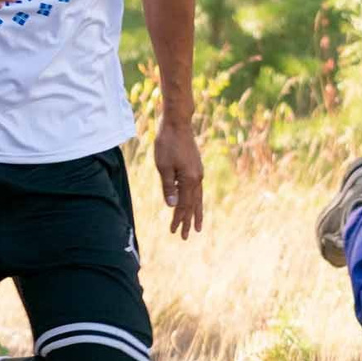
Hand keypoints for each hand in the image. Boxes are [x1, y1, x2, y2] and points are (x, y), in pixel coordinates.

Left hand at [151, 116, 204, 238]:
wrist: (177, 124)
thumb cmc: (167, 144)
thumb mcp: (163, 166)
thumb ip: (168, 187)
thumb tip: (173, 206)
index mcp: (189, 180)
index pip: (184, 206)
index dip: (179, 219)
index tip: (174, 232)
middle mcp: (197, 178)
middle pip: (193, 205)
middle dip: (188, 221)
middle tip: (185, 236)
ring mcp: (198, 172)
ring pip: (198, 198)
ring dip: (196, 212)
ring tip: (197, 226)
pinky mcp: (196, 167)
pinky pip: (197, 189)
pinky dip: (195, 199)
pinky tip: (193, 203)